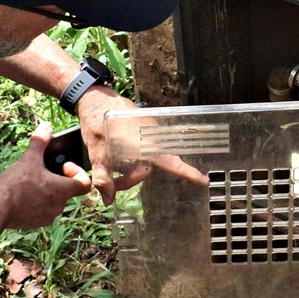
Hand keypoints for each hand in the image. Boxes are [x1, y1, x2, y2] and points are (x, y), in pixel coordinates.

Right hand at [0, 122, 91, 229]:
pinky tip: (25, 195)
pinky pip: (43, 211)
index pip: (85, 183)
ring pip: (55, 201)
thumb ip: (40, 142)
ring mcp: (48, 216)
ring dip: (48, 191)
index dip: (77, 172)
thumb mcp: (29, 159)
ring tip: (32, 182)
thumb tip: (46, 127)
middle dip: (59, 179)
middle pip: (68, 190)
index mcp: (63, 190)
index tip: (64, 166)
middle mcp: (60, 205)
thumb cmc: (16, 184)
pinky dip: (38, 203)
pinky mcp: (37, 223)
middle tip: (44, 171)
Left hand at [75, 85, 207, 204]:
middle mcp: (151, 137)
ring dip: (133, 167)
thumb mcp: (96, 153)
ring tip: (114, 168)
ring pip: (147, 157)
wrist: (95, 98)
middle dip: (132, 178)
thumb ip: (103, 178)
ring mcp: (148, 131)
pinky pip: (145, 146)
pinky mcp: (143, 126)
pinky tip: (119, 155)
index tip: (203, 180)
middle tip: (113, 182)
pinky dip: (135, 155)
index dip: (189, 173)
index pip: (171, 163)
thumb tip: (107, 199)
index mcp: (145, 145)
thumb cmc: (96, 124)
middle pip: (150, 167)